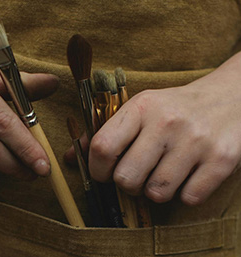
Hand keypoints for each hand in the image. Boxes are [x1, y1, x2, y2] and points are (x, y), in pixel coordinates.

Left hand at [67, 52, 240, 204]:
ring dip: (155, 191)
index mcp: (141, 108)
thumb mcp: (139, 109)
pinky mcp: (222, 160)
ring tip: (162, 175)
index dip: (97, 170)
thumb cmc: (175, 108)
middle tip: (137, 176)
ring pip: (156, 193)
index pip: (102, 147)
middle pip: (126, 178)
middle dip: (127, 185)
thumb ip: (104, 133)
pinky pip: (188, 198)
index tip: (104, 173)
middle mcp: (167, 122)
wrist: (232, 97)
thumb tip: (70, 158)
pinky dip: (184, 195)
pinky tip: (187, 177)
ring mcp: (196, 142)